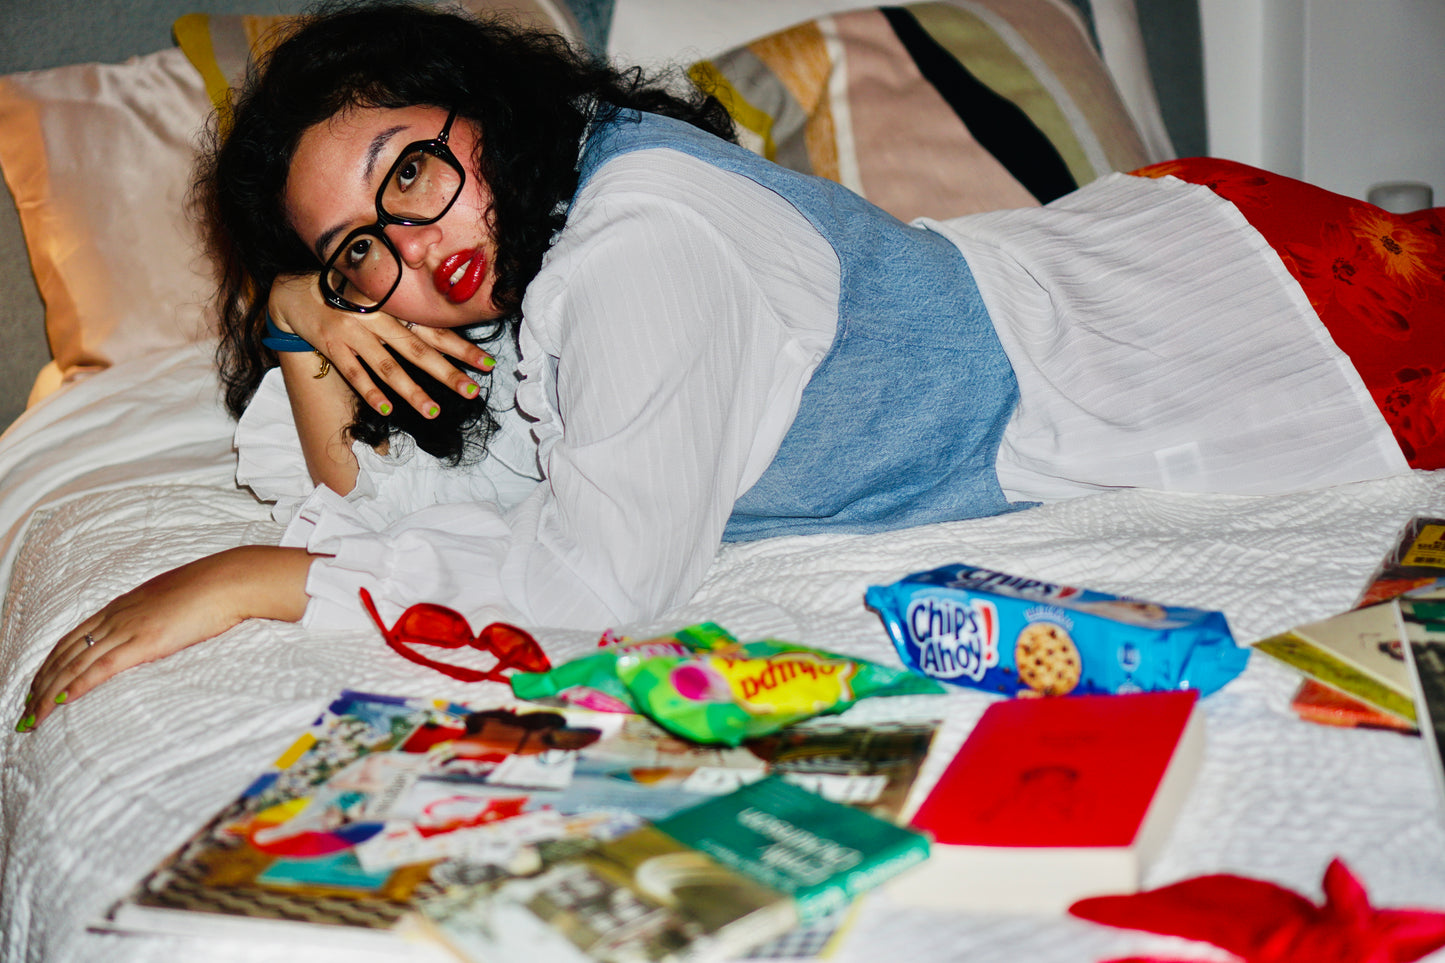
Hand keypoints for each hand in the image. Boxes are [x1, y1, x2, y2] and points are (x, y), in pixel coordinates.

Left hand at [16, 547, 313, 732]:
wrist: (228, 579)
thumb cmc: (211, 588)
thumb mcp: (173, 600)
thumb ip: (156, 615)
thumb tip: (156, 627)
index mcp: (122, 606)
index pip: (72, 637)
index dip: (51, 663)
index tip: (37, 684)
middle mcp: (116, 617)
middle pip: (65, 653)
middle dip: (40, 683)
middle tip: (24, 710)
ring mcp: (128, 629)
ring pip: (75, 664)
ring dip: (49, 692)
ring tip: (32, 716)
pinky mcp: (144, 642)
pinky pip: (101, 667)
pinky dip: (76, 685)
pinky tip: (60, 701)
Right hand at [269, 274, 495, 418]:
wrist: (296, 291)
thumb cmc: (346, 295)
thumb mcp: (378, 295)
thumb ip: (405, 310)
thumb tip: (443, 331)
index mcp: (394, 306)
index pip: (434, 329)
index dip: (462, 346)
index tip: (487, 363)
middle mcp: (378, 318)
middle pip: (418, 350)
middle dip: (446, 372)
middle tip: (471, 391)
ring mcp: (354, 332)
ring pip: (388, 366)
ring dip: (412, 391)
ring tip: (433, 411)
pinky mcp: (332, 346)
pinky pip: (353, 372)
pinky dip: (370, 391)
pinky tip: (387, 409)